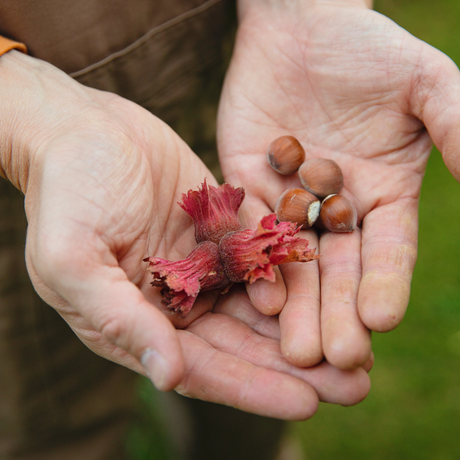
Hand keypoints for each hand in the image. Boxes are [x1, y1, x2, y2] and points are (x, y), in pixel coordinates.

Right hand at [0, 51, 370, 419]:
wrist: (83, 129)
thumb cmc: (66, 192)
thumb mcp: (74, 258)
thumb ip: (118, 317)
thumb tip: (168, 376)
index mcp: (139, 319)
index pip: (200, 366)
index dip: (250, 386)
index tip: (303, 402)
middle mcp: (178, 299)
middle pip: (243, 342)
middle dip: (295, 365)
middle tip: (353, 385)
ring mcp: (203, 262)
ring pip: (262, 303)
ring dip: (308, 324)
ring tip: (358, 346)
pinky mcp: (222, 227)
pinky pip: (265, 252)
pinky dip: (296, 270)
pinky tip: (335, 283)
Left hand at [217, 0, 459, 368]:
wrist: (300, 26)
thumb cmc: (367, 49)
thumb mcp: (426, 85)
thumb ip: (459, 129)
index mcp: (382, 196)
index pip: (386, 251)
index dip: (384, 284)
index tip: (381, 320)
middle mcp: (334, 210)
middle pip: (337, 271)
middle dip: (336, 314)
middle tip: (334, 359)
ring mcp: (287, 202)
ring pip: (292, 263)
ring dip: (295, 306)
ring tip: (295, 351)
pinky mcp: (245, 187)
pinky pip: (249, 230)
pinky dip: (254, 260)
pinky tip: (259, 294)